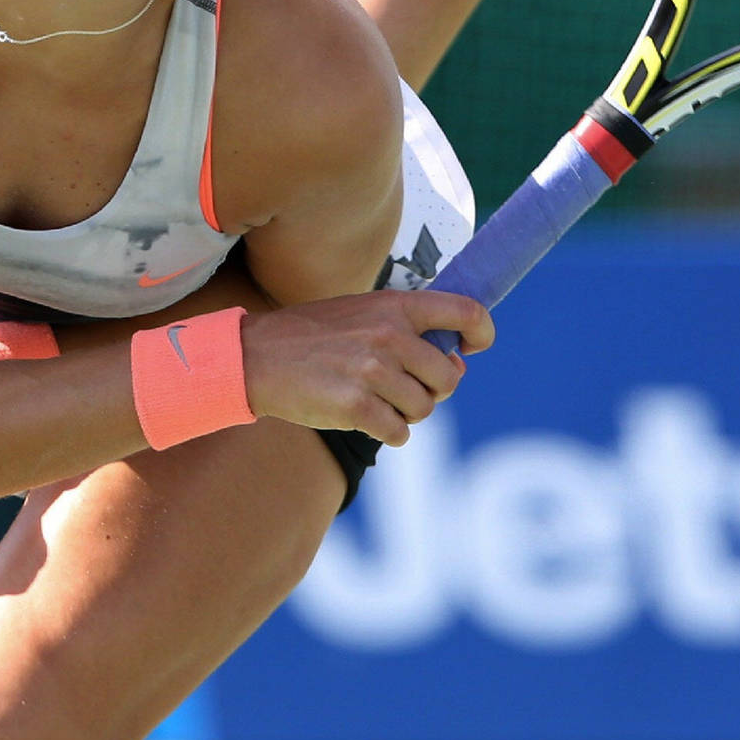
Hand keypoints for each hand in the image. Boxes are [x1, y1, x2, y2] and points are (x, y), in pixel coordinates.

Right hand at [241, 289, 492, 447]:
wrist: (257, 356)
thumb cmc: (315, 336)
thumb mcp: (364, 313)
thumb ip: (410, 331)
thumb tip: (458, 364)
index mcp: (396, 306)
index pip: (467, 312)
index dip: (482, 333)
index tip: (471, 348)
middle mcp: (390, 335)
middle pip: (448, 378)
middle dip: (432, 390)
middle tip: (403, 387)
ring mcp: (373, 371)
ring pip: (425, 409)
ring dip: (407, 413)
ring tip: (378, 400)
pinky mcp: (356, 406)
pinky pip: (400, 432)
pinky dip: (390, 432)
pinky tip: (366, 417)